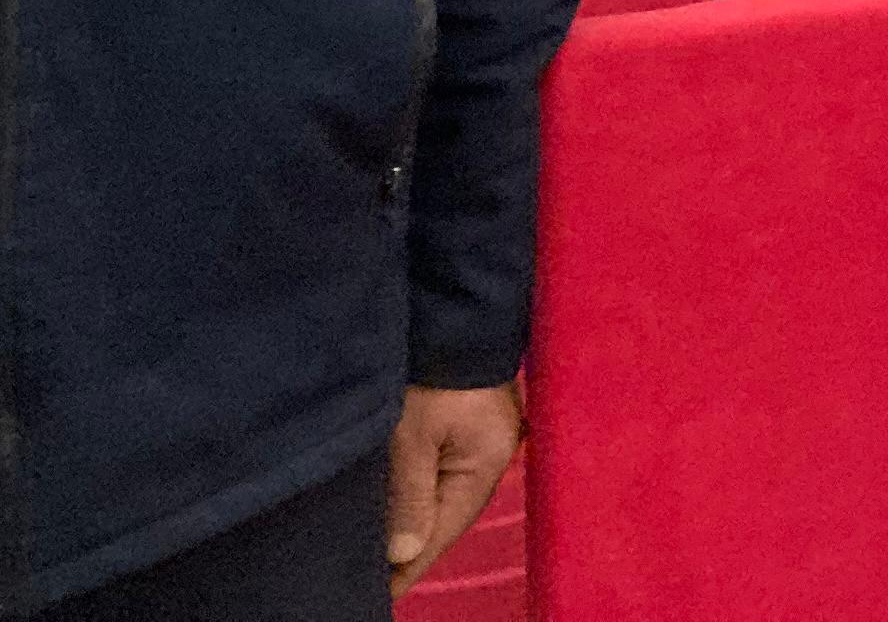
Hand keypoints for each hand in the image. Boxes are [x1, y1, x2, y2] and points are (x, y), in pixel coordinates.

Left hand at [387, 382, 521, 590]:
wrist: (453, 318)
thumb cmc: (431, 378)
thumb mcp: (411, 437)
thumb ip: (409, 498)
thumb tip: (403, 555)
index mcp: (485, 466)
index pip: (442, 534)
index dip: (407, 568)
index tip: (376, 596)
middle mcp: (491, 460)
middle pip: (446, 520)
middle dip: (410, 552)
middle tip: (370, 583)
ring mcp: (483, 445)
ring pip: (443, 500)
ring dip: (414, 527)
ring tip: (380, 558)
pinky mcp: (470, 431)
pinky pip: (444, 479)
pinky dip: (420, 500)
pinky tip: (401, 516)